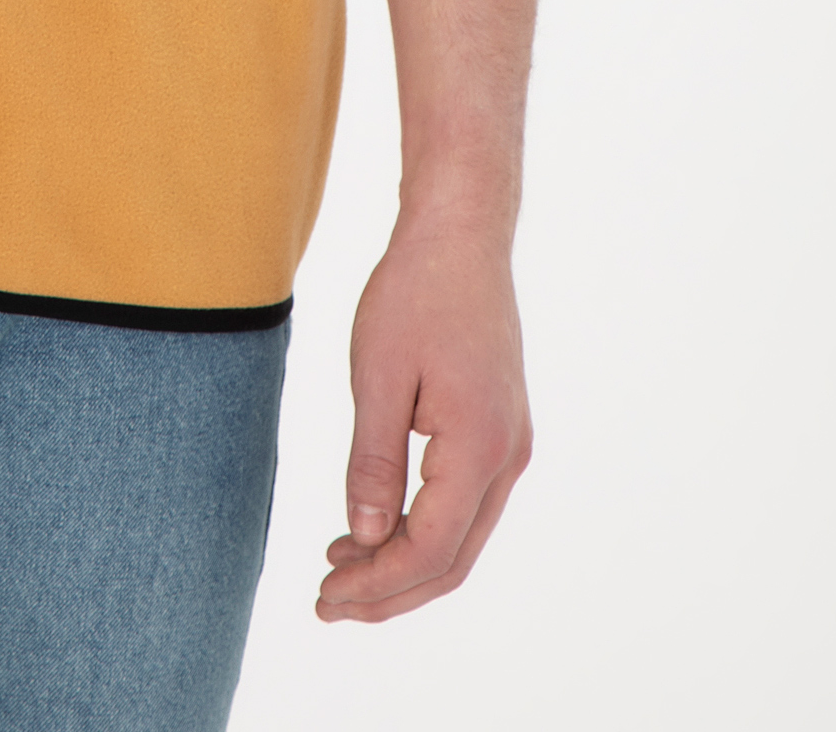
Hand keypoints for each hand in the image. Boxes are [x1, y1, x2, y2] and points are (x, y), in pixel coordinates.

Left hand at [315, 217, 531, 622]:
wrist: (461, 234)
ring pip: (460, 539)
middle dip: (388, 591)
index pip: (429, 550)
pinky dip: (420, 529)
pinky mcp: (500, 433)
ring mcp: (511, 447)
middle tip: (325, 601)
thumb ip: (372, 461)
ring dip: (402, 564)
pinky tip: (372, 527)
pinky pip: (463, 505)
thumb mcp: (378, 374)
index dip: (376, 585)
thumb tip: (362, 539)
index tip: (324, 596)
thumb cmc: (415, 291)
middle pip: (451, 560)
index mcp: (480, 447)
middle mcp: (508, 458)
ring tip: (339, 569)